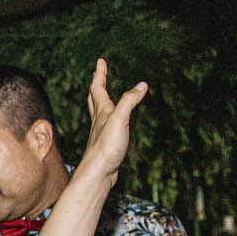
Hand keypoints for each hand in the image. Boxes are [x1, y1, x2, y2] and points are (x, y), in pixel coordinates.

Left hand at [79, 58, 148, 182]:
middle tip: (98, 74)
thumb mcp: (120, 120)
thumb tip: (142, 84)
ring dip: (99, 101)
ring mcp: (100, 133)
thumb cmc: (106, 148)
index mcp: (102, 112)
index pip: (98, 87)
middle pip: (94, 98)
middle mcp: (98, 121)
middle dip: (96, 84)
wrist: (97, 175)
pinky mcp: (105, 145)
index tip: (100, 61)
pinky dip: (108, 119)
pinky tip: (110, 125)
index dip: (99, 73)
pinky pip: (105, 126)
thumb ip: (129, 101)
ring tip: (101, 96)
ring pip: (98, 112)